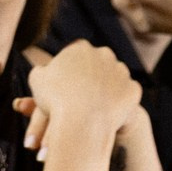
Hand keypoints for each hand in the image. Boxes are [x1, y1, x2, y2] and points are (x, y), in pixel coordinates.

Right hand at [13, 37, 140, 156]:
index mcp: (81, 48)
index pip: (77, 55)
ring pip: (115, 78)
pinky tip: (111, 112)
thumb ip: (41, 70)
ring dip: (108, 88)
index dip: (72, 70)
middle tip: (84, 95)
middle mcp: (104, 54)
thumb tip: (44, 70)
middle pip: (98, 64)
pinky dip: (121, 102)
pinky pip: (127, 95)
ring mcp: (122, 72)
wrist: (81, 122)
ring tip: (98, 105)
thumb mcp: (37, 80)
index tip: (68, 85)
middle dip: (92, 76)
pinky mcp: (133, 90)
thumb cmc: (56, 100)